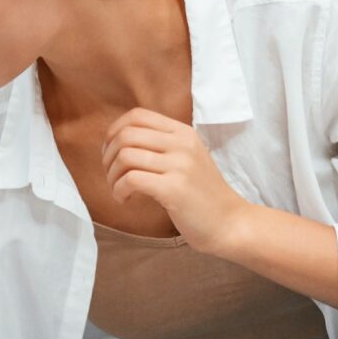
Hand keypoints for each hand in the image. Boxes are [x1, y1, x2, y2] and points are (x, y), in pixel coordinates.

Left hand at [103, 108, 250, 251]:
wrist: (230, 222)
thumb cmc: (201, 195)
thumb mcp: (186, 158)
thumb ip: (161, 145)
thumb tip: (118, 139)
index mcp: (183, 132)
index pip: (137, 115)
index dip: (114, 131)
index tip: (111, 152)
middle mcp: (182, 144)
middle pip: (126, 135)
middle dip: (108, 156)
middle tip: (112, 176)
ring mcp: (180, 165)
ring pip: (125, 156)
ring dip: (112, 176)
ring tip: (119, 190)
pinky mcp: (174, 188)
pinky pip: (130, 179)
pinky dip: (119, 190)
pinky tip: (126, 200)